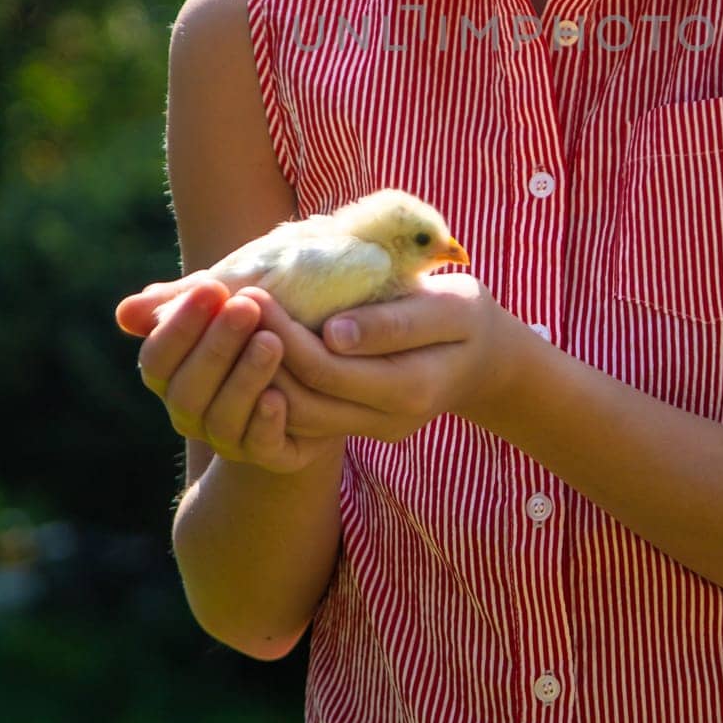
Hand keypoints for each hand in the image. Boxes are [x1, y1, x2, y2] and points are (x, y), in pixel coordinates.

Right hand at [115, 276, 344, 473]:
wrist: (315, 369)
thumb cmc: (256, 324)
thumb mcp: (224, 305)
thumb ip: (182, 302)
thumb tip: (126, 313)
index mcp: (172, 375)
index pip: (157, 358)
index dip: (179, 326)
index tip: (211, 287)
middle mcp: (191, 412)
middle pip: (187, 391)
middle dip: (216, 347)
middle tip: (246, 307)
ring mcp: (228, 437)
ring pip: (223, 419)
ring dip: (245, 379)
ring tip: (271, 341)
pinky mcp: (270, 454)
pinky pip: (260, 446)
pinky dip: (265, 423)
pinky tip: (278, 396)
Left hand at [254, 272, 524, 444]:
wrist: (488, 361)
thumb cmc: (470, 319)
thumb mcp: (451, 308)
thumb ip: (397, 322)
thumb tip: (333, 333)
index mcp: (410, 389)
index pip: (328, 371)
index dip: (285, 335)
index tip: (255, 293)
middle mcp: (387, 421)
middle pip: (303, 401)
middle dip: (262, 354)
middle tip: (234, 306)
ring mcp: (372, 429)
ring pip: (297, 417)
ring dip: (263, 374)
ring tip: (239, 326)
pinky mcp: (360, 425)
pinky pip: (308, 415)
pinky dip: (279, 383)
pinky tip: (262, 345)